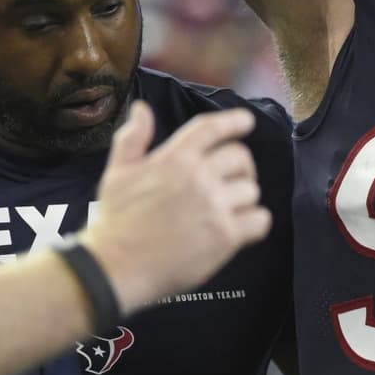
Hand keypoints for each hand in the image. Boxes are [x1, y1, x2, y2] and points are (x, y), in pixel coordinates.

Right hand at [81, 101, 271, 312]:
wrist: (114, 266)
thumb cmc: (116, 220)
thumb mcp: (117, 173)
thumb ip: (133, 139)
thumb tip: (142, 108)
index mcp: (174, 158)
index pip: (213, 128)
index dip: (235, 121)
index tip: (247, 122)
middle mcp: (198, 177)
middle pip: (241, 157)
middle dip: (241, 167)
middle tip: (232, 180)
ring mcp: (214, 206)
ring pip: (251, 190)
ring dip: (243, 199)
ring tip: (228, 209)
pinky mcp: (225, 236)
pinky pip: (260, 220)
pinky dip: (255, 223)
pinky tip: (242, 227)